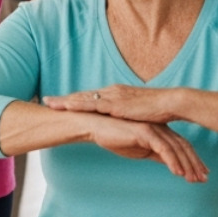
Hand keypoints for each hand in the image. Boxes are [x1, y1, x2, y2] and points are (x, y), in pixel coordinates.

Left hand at [45, 84, 180, 124]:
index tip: (61, 102)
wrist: (171, 103)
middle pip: (83, 95)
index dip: (76, 100)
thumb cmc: (160, 111)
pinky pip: (91, 104)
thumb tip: (126, 124)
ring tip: (48, 102)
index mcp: (117, 94)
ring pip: (83, 98)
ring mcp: (112, 96)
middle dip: (64, 99)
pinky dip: (77, 104)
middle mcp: (111, 92)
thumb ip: (130, 117)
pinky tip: (65, 106)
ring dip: (65, 101)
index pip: (92, 97)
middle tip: (46, 100)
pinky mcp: (115, 104)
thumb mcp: (140, 114)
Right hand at [87, 114, 208, 181]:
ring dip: (186, 165)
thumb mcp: (141, 150)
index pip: (181, 146)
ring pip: (176, 148)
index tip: (201, 174)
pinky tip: (178, 173)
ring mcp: (153, 128)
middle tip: (203, 179)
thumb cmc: (115, 137)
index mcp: (160, 131)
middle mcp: (160, 128)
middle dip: (195, 164)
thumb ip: (156, 155)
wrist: (95, 126)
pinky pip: (163, 148)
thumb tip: (171, 166)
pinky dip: (173, 160)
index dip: (193, 160)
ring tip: (193, 180)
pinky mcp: (145, 131)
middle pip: (183, 147)